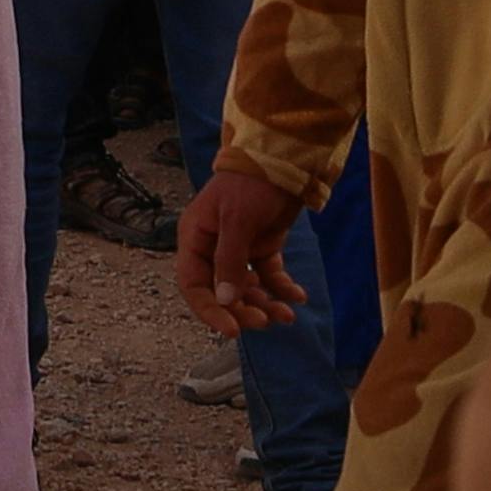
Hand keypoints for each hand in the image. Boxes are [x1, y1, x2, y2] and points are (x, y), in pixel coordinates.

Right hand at [176, 161, 304, 336]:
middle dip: (243, 310)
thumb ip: (229, 261)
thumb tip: (225, 301)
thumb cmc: (251, 184)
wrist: (284, 160)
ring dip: (265, 304)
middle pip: (221, 292)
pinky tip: (298, 297)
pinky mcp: (263, 248)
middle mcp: (213, 248)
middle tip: (265, 321)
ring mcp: (239, 249)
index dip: (209, 310)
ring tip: (287, 313)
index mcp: (196, 238)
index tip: (232, 330)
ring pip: (247, 289)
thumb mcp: (237, 221)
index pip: (193, 284)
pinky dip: (282, 289)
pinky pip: (269, 277)